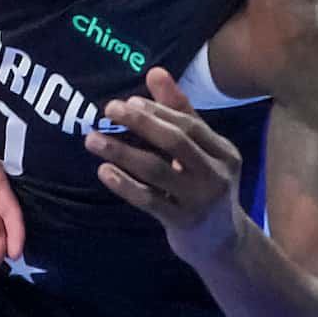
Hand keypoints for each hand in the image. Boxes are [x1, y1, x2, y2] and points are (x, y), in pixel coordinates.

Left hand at [86, 68, 246, 269]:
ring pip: (157, 171)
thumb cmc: (204, 188)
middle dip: (140, 123)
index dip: (157, 110)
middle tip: (109, 110)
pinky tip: (104, 171)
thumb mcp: (201, 152)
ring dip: (122, 152)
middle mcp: (216, 174)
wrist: (221, 244)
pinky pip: (149, 200)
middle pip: (176, 142)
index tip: (127, 102)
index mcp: (224, 152)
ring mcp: (200, 201)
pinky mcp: (182, 222)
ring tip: (93, 139)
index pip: (188, 125)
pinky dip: (125, 185)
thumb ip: (179, 113)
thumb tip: (155, 72)